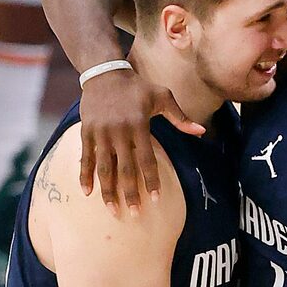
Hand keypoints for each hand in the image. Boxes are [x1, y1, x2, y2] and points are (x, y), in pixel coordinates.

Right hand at [79, 70, 203, 211]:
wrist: (105, 72)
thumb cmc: (137, 87)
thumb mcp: (162, 96)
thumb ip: (180, 117)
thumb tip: (201, 131)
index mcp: (138, 124)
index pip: (146, 159)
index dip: (150, 180)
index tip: (154, 199)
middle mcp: (119, 130)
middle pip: (125, 169)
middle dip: (130, 193)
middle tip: (134, 214)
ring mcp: (100, 132)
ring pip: (104, 167)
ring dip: (107, 191)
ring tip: (112, 210)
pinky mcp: (87, 131)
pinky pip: (85, 157)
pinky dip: (85, 175)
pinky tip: (87, 193)